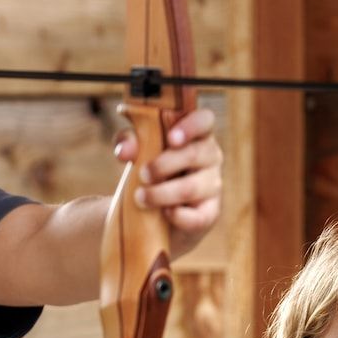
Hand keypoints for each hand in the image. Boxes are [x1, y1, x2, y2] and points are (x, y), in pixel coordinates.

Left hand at [117, 105, 221, 256]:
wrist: (158, 213)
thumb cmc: (153, 171)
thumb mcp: (139, 152)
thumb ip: (129, 142)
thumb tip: (124, 151)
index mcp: (197, 135)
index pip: (205, 120)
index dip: (191, 126)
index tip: (171, 138)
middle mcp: (211, 156)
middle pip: (194, 154)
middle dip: (163, 165)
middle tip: (142, 174)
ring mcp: (214, 185)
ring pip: (191, 188)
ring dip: (161, 194)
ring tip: (140, 197)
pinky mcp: (211, 212)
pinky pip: (198, 217)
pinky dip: (178, 216)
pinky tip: (164, 213)